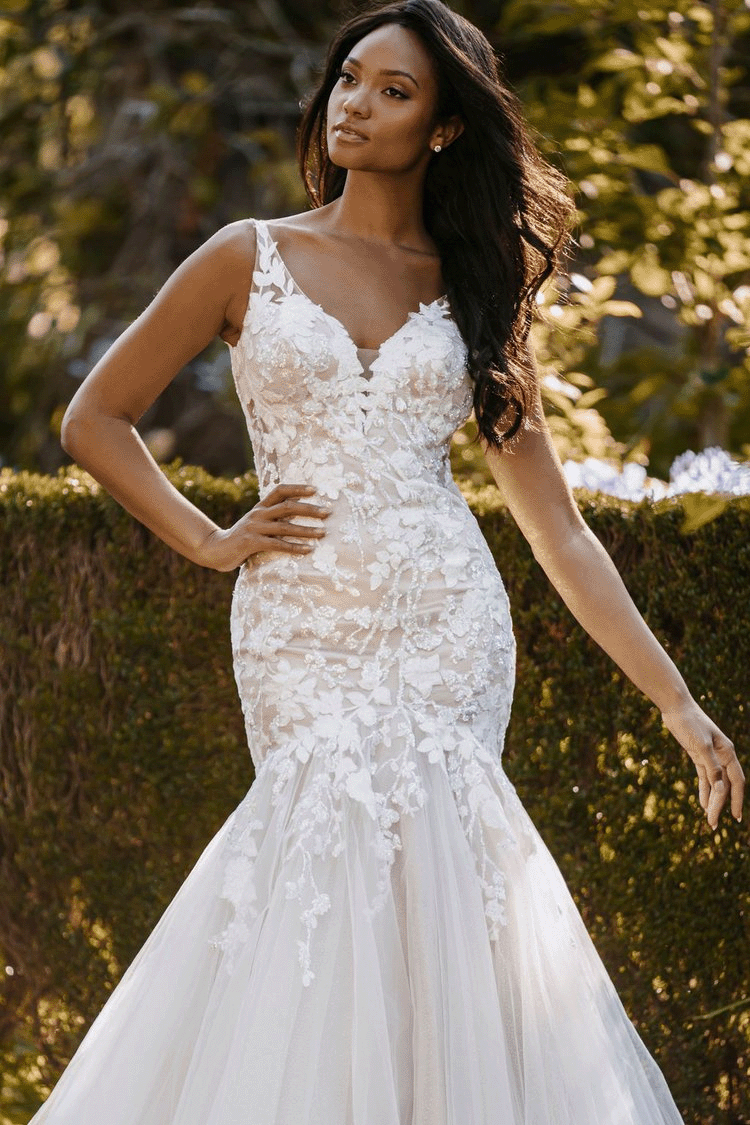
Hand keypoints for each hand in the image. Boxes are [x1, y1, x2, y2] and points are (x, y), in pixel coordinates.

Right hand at [197, 483, 330, 571]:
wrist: (216, 549)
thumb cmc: (243, 537)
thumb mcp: (257, 522)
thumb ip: (273, 516)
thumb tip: (298, 507)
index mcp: (261, 506)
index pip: (280, 490)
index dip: (298, 488)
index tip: (315, 489)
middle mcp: (258, 514)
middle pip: (287, 506)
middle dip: (309, 509)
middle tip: (328, 512)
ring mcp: (254, 527)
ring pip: (285, 526)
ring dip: (306, 530)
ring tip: (323, 533)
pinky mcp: (252, 542)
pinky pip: (278, 544)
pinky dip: (295, 547)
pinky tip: (308, 550)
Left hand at [661, 695, 743, 829]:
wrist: (676, 707)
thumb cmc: (690, 722)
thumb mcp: (700, 745)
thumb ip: (711, 766)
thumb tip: (720, 787)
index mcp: (728, 752)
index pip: (736, 782)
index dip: (737, 800)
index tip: (736, 817)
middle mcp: (722, 756)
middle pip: (725, 786)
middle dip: (721, 805)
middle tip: (712, 824)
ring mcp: (710, 756)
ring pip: (715, 784)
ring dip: (713, 801)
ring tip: (710, 818)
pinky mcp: (698, 755)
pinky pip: (704, 777)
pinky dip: (704, 791)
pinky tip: (703, 804)